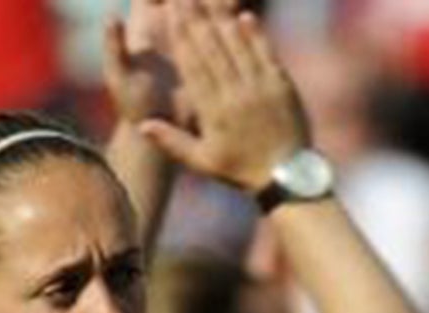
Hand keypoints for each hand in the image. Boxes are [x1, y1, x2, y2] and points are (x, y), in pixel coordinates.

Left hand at [101, 0, 237, 125]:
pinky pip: (223, 32)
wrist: (161, 135)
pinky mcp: (211, 56)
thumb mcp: (120, 76)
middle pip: (184, 0)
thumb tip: (111, 15)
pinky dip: (234, 23)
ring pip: (207, 10)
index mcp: (145, 24)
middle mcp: (169, 25)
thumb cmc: (134, 107)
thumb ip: (114, 46)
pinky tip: (246, 20)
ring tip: (233, 3)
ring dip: (219, 5)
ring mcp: (192, 39)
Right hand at [137, 0, 311, 194]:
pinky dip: (256, 35)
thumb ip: (171, 142)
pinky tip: (243, 16)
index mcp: (213, 111)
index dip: (181, 36)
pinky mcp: (283, 87)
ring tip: (208, 0)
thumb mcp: (202, 162)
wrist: (287, 179)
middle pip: (212, 48)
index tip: (171, 13)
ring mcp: (261, 89)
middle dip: (196, 18)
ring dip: (221, 19)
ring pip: (238, 46)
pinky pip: (266, 54)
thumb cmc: (240, 171)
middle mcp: (236, 95)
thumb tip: (141, 125)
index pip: (193, 65)